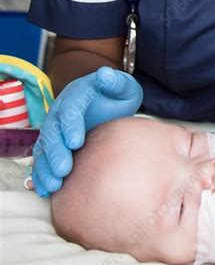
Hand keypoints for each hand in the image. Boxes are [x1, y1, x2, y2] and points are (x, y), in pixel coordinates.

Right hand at [31, 67, 142, 196]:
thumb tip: (105, 74)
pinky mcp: (52, 146)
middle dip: (57, 152)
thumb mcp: (123, 87)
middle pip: (53, 132)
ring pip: (44, 149)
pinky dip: (42, 175)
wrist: (106, 105)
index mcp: (76, 96)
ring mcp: (54, 130)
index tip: (76, 142)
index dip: (71, 126)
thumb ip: (116, 82)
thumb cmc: (116, 96)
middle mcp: (60, 113)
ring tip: (55, 185)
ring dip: (46, 167)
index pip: (70, 110)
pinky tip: (47, 190)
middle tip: (64, 170)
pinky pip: (42, 161)